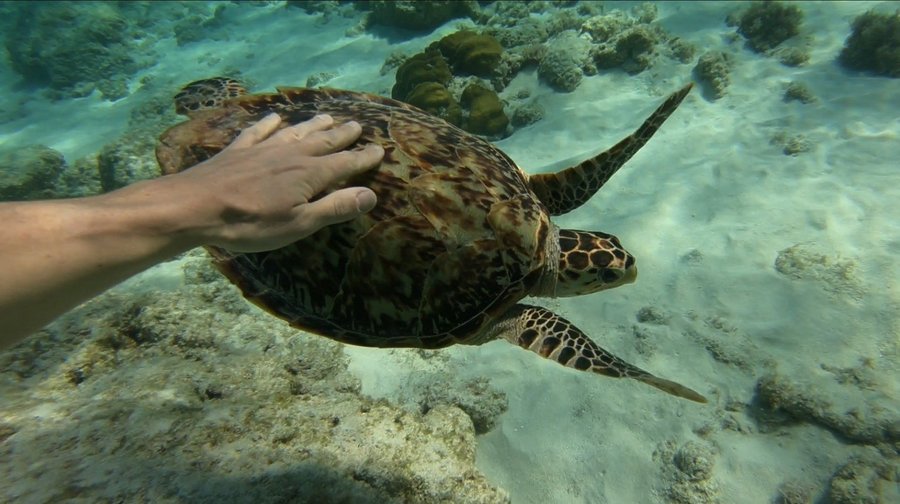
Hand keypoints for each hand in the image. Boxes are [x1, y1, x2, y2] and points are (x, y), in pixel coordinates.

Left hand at [161, 113, 383, 251]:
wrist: (195, 206)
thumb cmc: (250, 223)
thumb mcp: (299, 224)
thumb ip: (334, 208)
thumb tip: (371, 194)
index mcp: (309, 174)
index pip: (345, 163)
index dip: (364, 158)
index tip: (380, 149)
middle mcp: (291, 155)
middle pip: (323, 142)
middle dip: (343, 135)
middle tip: (358, 125)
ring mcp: (263, 149)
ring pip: (295, 132)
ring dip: (313, 124)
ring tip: (327, 117)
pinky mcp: (238, 150)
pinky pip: (259, 131)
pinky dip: (270, 123)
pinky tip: (276, 117)